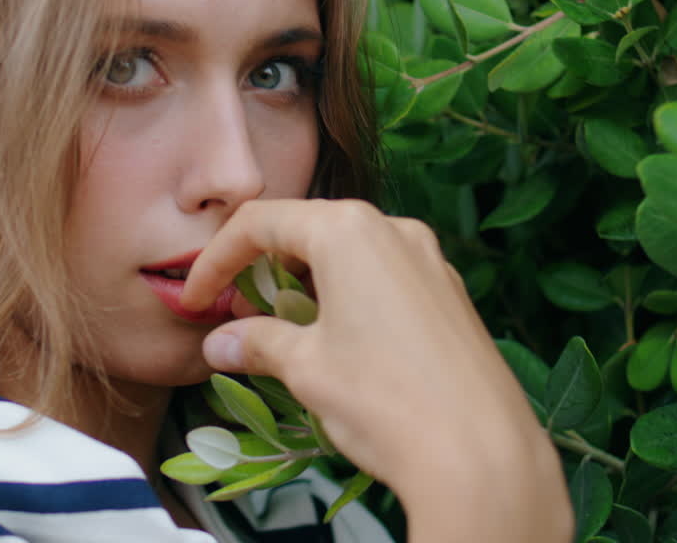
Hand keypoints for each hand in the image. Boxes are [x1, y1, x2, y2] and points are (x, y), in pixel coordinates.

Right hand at [181, 199, 572, 542]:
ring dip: (305, 285)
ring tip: (282, 333)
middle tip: (235, 314)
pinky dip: (346, 299)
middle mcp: (394, 229)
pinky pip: (384, 279)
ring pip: (348, 255)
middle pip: (307, 230)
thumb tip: (220, 344)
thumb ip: (257, 344)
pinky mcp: (451, 294)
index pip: (260, 224)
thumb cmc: (384, 400)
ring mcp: (429, 260)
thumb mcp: (306, 368)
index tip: (196, 301)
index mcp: (349, 230)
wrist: (480, 452)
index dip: (215, 260)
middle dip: (262, 269)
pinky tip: (337, 343)